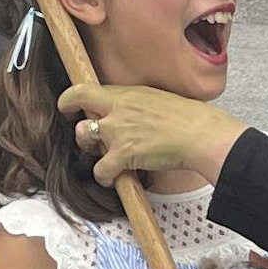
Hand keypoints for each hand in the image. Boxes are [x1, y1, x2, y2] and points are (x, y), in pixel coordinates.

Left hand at [61, 80, 243, 186]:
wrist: (200, 133)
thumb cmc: (187, 118)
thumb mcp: (155, 98)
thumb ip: (134, 103)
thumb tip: (125, 111)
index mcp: (125, 94)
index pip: (83, 90)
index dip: (68, 100)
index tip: (67, 107)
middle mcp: (117, 109)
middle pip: (78, 117)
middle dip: (81, 131)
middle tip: (92, 139)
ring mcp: (118, 132)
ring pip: (85, 139)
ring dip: (92, 151)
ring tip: (107, 158)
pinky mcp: (124, 154)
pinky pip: (100, 169)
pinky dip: (104, 177)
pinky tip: (114, 178)